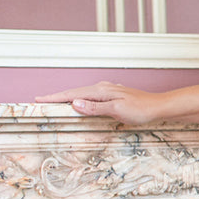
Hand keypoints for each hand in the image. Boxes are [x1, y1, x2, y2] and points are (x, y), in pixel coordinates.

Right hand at [34, 82, 164, 125]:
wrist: (158, 107)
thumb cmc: (141, 109)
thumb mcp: (117, 110)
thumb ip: (95, 108)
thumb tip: (74, 104)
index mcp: (100, 91)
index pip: (72, 95)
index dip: (55, 98)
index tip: (39, 100)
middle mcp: (102, 88)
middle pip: (74, 92)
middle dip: (57, 97)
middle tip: (41, 100)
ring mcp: (107, 91)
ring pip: (82, 94)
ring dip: (67, 98)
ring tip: (55, 102)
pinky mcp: (112, 96)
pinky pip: (90, 97)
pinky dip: (80, 100)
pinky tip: (79, 103)